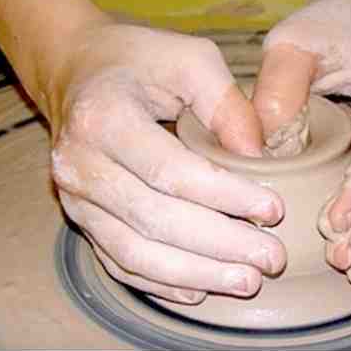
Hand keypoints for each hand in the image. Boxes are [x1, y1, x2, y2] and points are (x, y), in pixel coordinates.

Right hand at [48, 21, 285, 304]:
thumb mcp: (188, 59)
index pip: (171, 171)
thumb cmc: (138, 59)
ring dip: (195, 274)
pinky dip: (160, 283)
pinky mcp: (81, 217)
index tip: (274, 210)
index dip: (225, 196)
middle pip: (156, 220)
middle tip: (271, 259)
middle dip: (220, 245)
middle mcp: (80, 164)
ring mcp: (76, 197)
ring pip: (136, 252)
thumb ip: (226, 102)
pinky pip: (119, 262)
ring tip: (246, 282)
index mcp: (104, 118)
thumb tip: (258, 156)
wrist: (75, 70)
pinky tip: (199, 292)